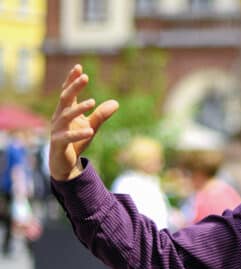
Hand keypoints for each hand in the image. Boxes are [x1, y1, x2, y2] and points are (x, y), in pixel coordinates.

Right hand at [49, 64, 118, 180]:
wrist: (64, 163)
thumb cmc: (76, 141)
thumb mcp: (91, 126)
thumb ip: (101, 115)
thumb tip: (116, 103)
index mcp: (65, 111)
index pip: (67, 92)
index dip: (71, 80)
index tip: (79, 67)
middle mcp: (58, 118)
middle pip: (65, 99)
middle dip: (74, 87)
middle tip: (85, 77)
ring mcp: (57, 130)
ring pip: (65, 116)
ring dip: (79, 108)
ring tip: (92, 102)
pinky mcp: (59, 143)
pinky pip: (68, 137)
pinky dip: (79, 134)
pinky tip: (90, 131)